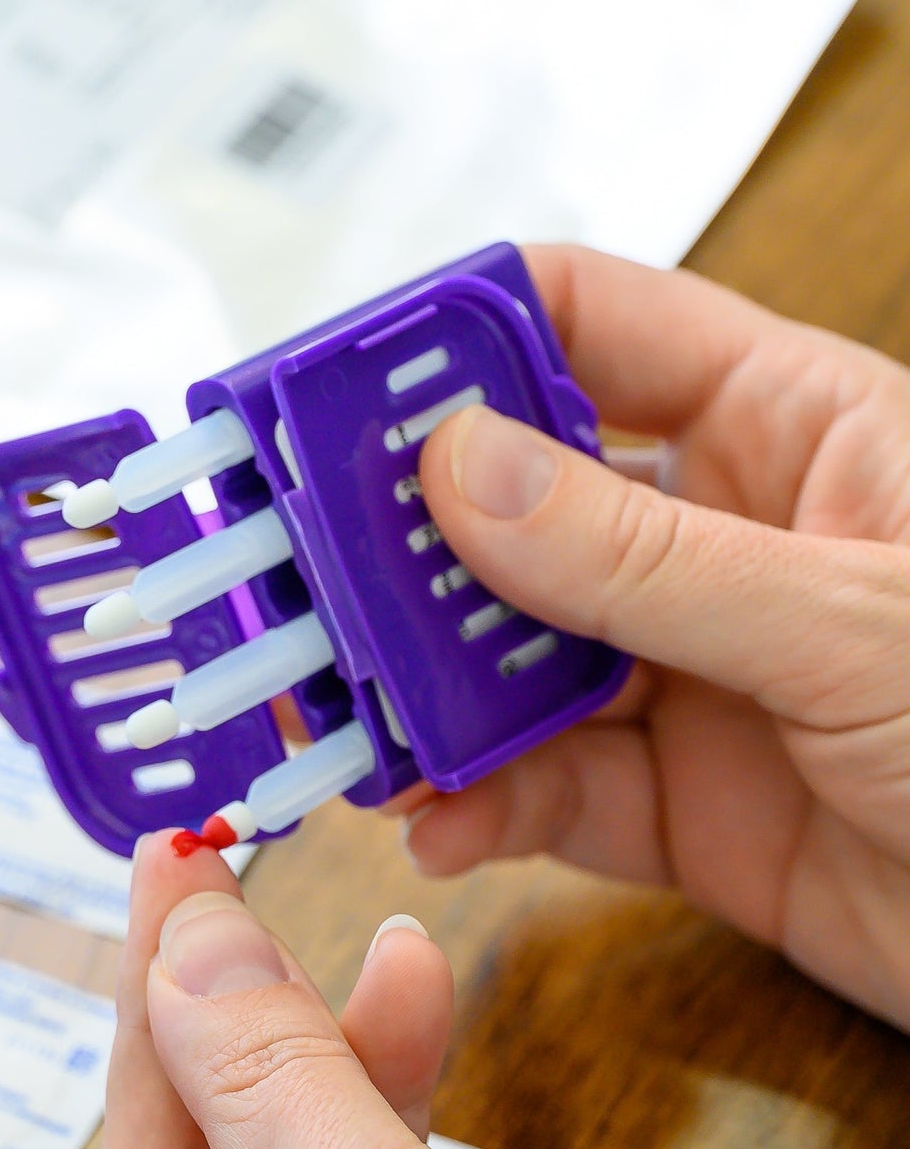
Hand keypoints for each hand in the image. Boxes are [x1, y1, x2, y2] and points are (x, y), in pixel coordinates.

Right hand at [401, 244, 909, 1030]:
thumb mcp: (846, 619)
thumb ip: (644, 555)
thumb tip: (459, 467)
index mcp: (789, 428)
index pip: (594, 327)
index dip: (461, 338)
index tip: (336, 385)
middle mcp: (722, 540)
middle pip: (521, 503)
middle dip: (408, 544)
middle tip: (302, 579)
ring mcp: (693, 676)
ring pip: (512, 658)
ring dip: (426, 691)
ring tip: (350, 723)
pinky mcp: (677, 808)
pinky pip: (549, 792)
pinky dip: (482, 807)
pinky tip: (440, 821)